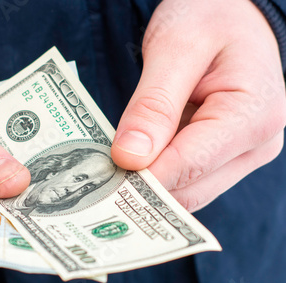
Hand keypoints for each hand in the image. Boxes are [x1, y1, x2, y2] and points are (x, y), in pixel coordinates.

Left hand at [111, 0, 285, 211]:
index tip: (102, 181)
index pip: (190, 164)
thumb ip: (154, 105)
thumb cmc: (209, 17)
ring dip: (148, 185)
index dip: (143, 178)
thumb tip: (129, 158)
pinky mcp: (226, 156)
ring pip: (188, 191)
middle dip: (142, 187)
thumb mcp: (176, 48)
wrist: (231, 12)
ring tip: (112, 167)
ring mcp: (243, 154)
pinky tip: (133, 160)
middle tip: (97, 177)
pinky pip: (188, 179)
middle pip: (190, 188)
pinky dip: (158, 175)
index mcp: (253, 114)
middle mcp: (257, 144)